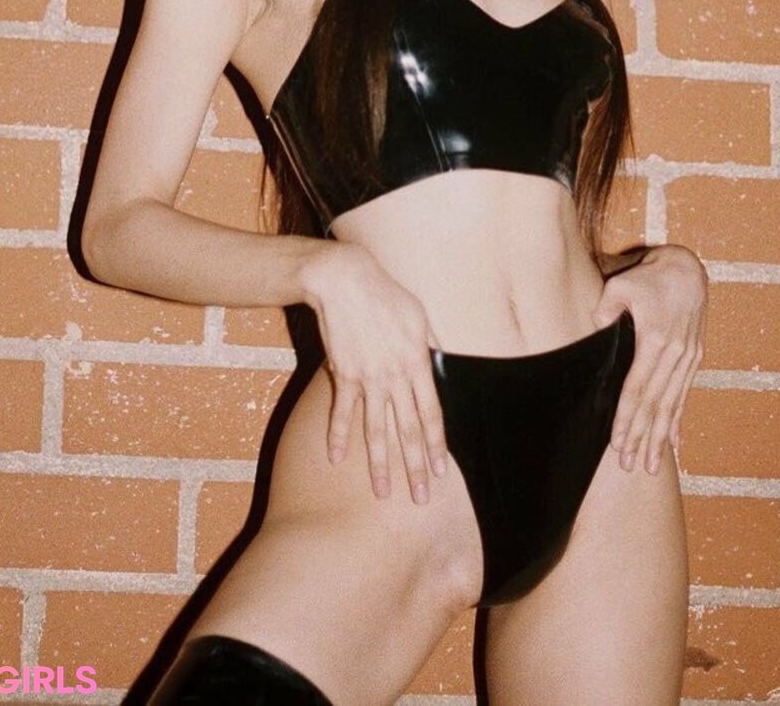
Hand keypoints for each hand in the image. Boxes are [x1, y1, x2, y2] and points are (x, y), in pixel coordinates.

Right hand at [299, 243, 447, 504]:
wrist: (346, 281)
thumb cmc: (387, 294)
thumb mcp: (420, 315)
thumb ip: (433, 343)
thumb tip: (443, 361)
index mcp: (419, 363)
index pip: (432, 414)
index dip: (437, 445)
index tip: (441, 471)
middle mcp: (395, 377)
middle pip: (408, 430)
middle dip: (415, 467)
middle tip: (420, 498)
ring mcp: (368, 379)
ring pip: (376, 430)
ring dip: (379, 465)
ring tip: (382, 493)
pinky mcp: (343, 375)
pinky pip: (341, 412)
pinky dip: (338, 436)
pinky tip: (336, 459)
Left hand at [592, 243, 706, 475]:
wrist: (688, 269)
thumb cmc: (648, 277)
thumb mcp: (622, 285)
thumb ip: (607, 308)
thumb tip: (596, 328)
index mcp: (654, 340)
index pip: (637, 388)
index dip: (626, 418)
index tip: (616, 443)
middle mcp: (675, 354)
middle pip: (654, 404)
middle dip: (641, 437)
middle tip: (629, 466)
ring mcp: (687, 357)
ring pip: (671, 404)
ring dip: (659, 436)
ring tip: (649, 464)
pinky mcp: (693, 357)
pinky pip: (684, 394)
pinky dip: (677, 419)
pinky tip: (672, 443)